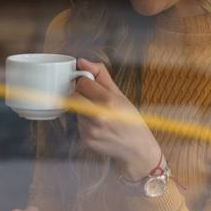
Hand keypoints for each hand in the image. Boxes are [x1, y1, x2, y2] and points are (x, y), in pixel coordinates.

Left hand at [70, 58, 162, 179]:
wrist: (137, 149)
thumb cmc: (131, 120)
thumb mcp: (120, 95)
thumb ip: (100, 75)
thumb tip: (82, 61)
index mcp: (108, 101)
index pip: (82, 83)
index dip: (85, 82)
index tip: (92, 85)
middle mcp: (97, 116)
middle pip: (73, 96)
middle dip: (80, 94)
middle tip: (92, 97)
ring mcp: (90, 129)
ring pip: (75, 110)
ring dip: (83, 108)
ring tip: (100, 114)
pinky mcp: (86, 139)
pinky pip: (78, 123)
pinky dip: (85, 121)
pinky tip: (99, 125)